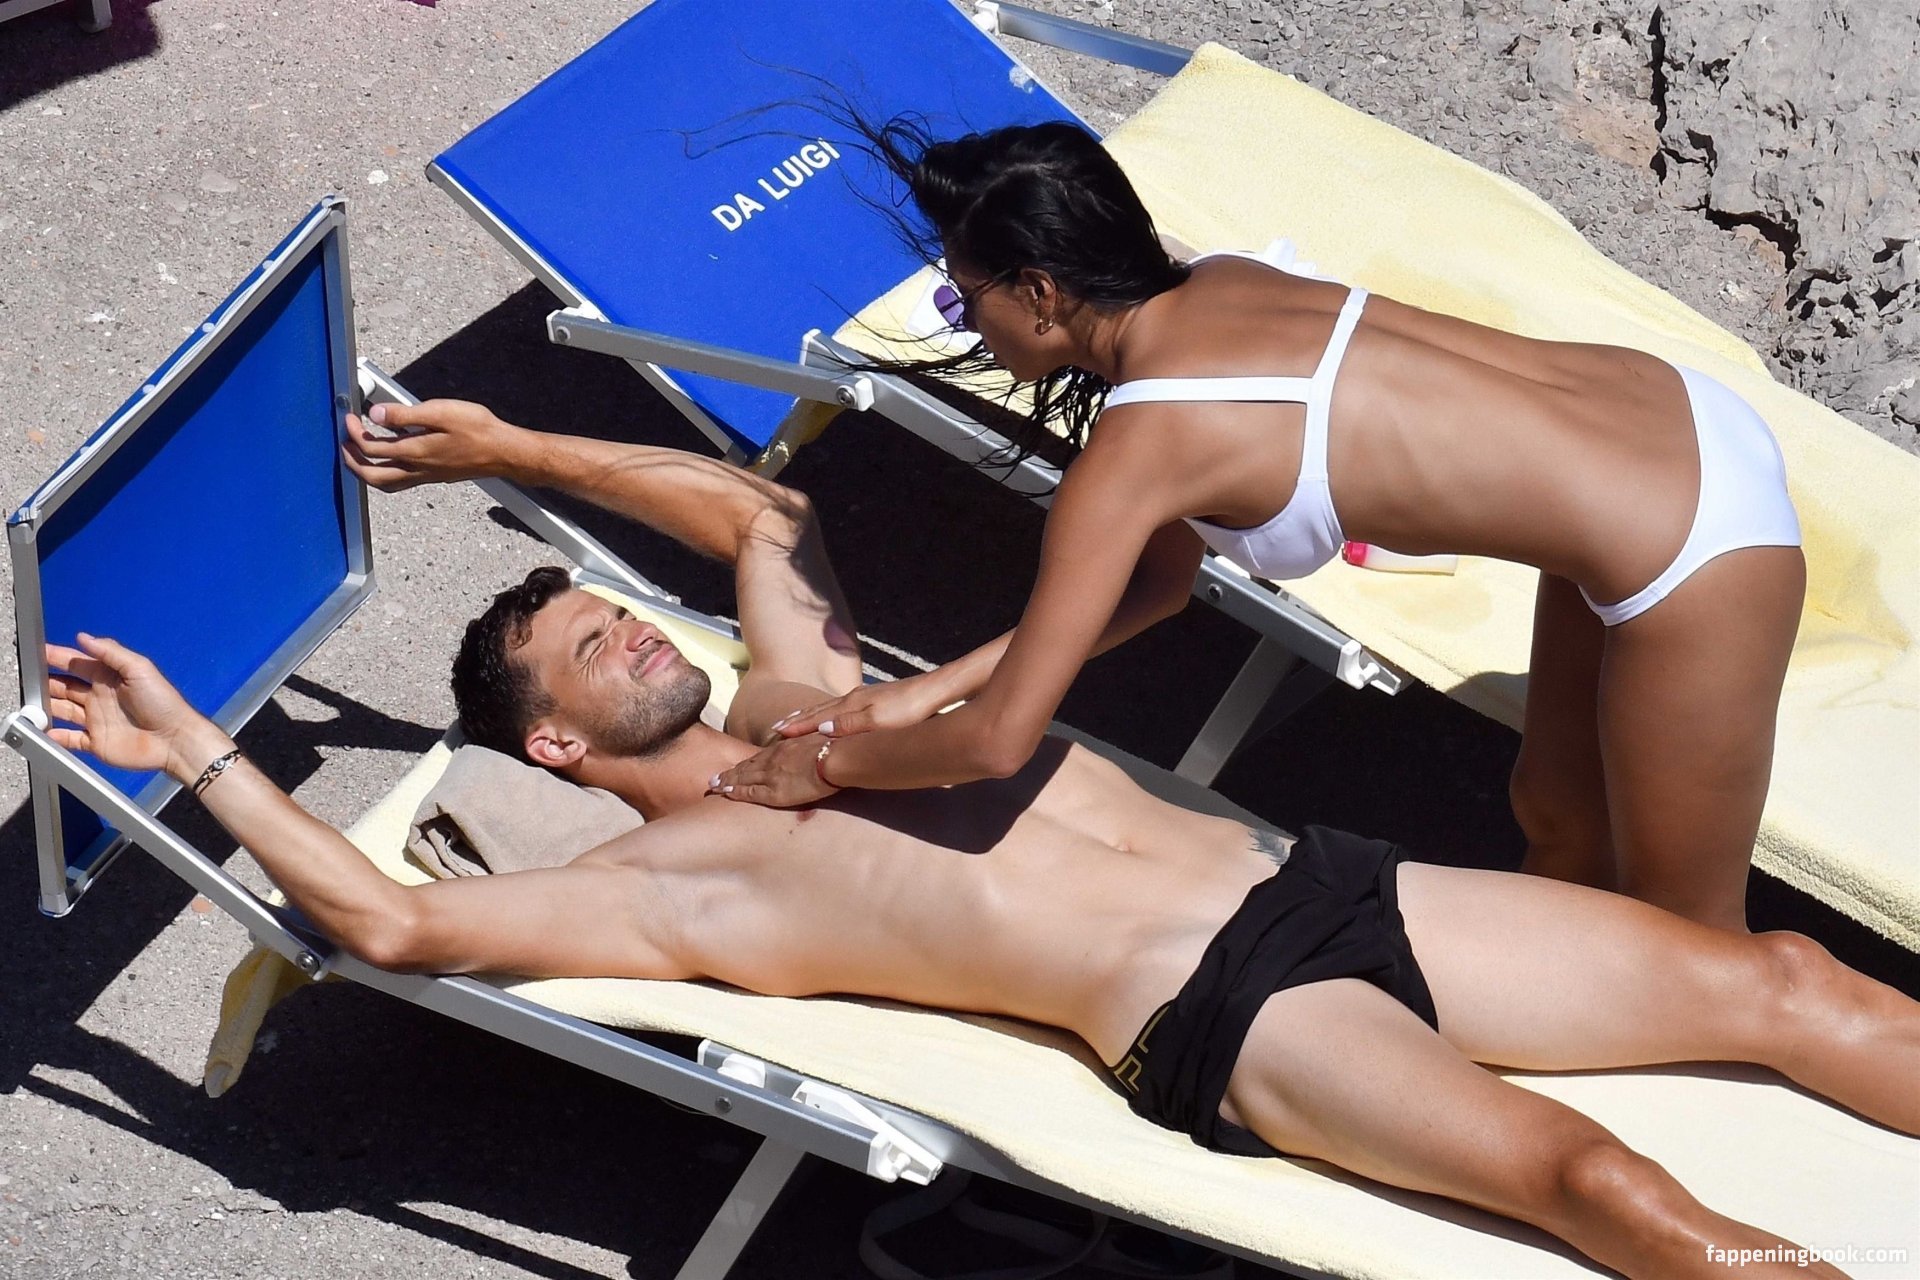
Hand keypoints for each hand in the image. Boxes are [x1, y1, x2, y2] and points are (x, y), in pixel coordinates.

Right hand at [44, 634, 216, 777]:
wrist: (173, 739)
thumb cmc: (163, 702)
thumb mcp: (140, 669)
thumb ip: (111, 652)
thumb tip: (83, 637)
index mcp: (109, 677)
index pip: (77, 663)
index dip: (58, 657)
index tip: (38, 652)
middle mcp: (100, 697)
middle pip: (65, 687)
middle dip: (46, 682)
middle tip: (28, 679)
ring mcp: (96, 720)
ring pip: (63, 711)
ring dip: (47, 707)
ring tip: (29, 704)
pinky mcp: (96, 742)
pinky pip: (70, 739)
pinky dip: (55, 736)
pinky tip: (43, 733)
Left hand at [342, 398, 524, 491]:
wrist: (504, 452)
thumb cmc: (479, 430)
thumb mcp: (441, 412)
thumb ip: (405, 413)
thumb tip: (376, 414)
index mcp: (415, 452)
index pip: (372, 448)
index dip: (355, 433)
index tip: (351, 417)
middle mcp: (418, 469)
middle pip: (373, 475)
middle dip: (352, 461)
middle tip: (345, 444)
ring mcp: (426, 476)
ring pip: (386, 483)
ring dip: (366, 472)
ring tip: (359, 457)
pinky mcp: (435, 476)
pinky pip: (401, 482)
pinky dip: (385, 474)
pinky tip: (389, 460)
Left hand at [709, 732, 839, 807]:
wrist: (836, 758)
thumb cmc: (834, 748)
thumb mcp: (817, 738)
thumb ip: (805, 739)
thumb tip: (802, 739)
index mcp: (785, 748)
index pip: (760, 758)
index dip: (746, 763)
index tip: (736, 767)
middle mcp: (773, 760)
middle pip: (747, 767)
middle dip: (731, 773)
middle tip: (715, 778)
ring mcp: (772, 775)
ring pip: (743, 779)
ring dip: (727, 781)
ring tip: (714, 785)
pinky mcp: (775, 792)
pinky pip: (750, 792)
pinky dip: (736, 792)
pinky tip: (725, 793)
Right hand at [769, 673, 947, 739]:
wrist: (935, 690)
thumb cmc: (910, 710)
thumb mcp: (878, 722)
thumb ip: (848, 725)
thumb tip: (819, 729)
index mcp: (851, 705)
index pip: (816, 717)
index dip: (796, 726)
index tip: (776, 733)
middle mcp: (853, 698)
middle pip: (818, 709)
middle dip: (797, 719)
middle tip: (776, 727)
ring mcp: (865, 696)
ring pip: (829, 707)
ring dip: (810, 714)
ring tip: (796, 719)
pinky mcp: (876, 697)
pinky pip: (841, 706)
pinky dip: (827, 712)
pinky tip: (831, 713)